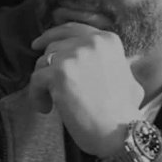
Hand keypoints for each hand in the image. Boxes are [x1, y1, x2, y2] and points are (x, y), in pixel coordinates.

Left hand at [28, 22, 143, 157]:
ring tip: (51, 101)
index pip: (72, 29)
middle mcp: (91, 42)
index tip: (39, 45)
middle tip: (45, 81)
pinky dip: (36, 95)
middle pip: (54, 46)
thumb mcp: (125, 75)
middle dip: (48, 65)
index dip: (52, 36)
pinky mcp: (60, 73)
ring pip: (42, 62)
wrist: (120, 131)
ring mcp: (74, 55)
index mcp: (107, 40)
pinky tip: (46, 108)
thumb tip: (97, 63)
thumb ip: (108, 63)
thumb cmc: (123, 111)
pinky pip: (35, 80)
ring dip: (43, 83)